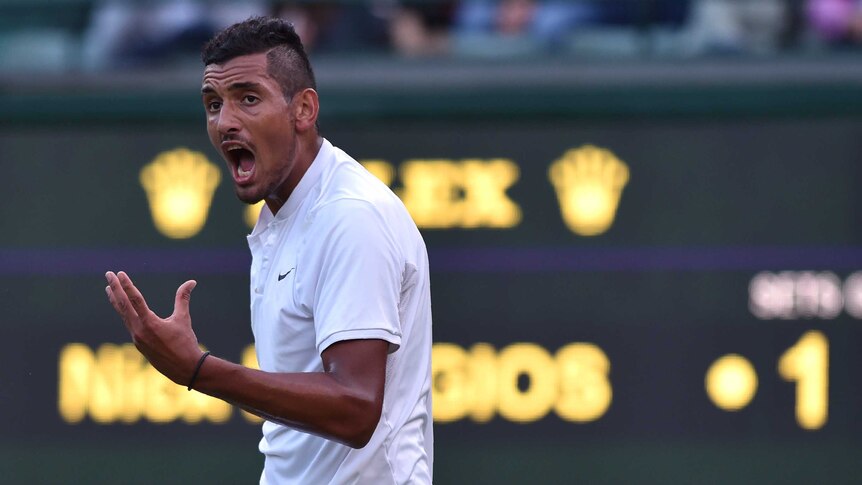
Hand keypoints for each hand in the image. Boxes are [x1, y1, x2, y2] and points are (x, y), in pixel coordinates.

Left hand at [105, 271, 203, 385]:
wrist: (184, 368)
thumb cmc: (185, 343)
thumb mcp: (183, 319)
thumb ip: (183, 299)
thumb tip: (191, 282)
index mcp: (149, 323)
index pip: (134, 299)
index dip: (126, 284)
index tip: (119, 273)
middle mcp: (139, 330)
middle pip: (123, 305)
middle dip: (115, 288)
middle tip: (108, 274)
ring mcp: (136, 338)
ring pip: (123, 315)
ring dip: (116, 300)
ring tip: (109, 289)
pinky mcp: (138, 344)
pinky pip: (128, 323)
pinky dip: (124, 313)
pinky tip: (123, 308)